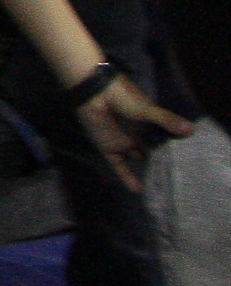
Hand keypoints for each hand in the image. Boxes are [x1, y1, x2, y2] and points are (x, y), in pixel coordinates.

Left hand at [77, 74, 194, 191]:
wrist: (94, 94)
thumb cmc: (122, 97)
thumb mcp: (147, 109)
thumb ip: (166, 120)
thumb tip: (191, 129)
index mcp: (149, 123)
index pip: (164, 140)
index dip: (174, 150)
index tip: (191, 165)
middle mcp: (138, 134)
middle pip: (152, 151)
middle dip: (162, 163)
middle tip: (180, 181)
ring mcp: (124, 142)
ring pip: (138, 159)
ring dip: (146, 171)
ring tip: (163, 190)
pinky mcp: (109, 149)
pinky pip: (119, 166)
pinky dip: (127, 178)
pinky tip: (138, 191)